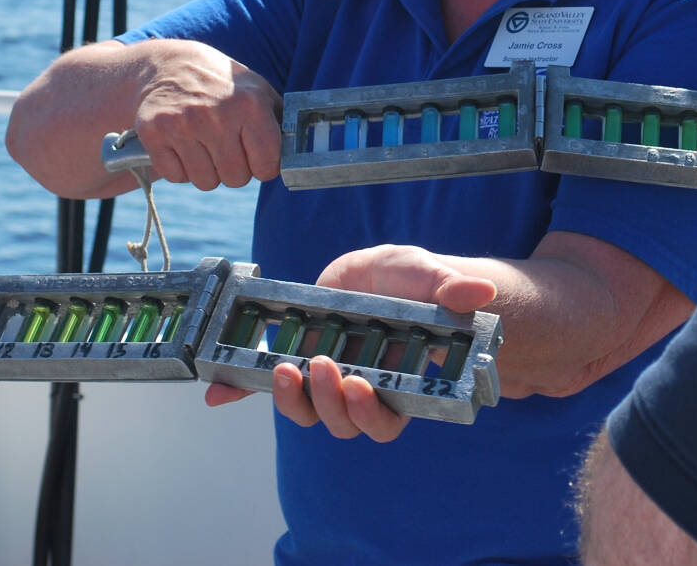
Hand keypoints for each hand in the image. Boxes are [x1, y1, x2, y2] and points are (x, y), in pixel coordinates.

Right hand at [129, 41, 282, 189]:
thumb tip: (301, 154)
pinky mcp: (154, 132)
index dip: (264, 166)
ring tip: (203, 143)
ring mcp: (183, 123)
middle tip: (225, 145)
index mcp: (249, 104)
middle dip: (234, 169)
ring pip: (206, 182)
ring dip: (207, 170)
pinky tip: (181, 144)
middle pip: (236, 179)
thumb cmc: (221, 85)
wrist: (165, 66)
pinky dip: (180, 168)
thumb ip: (280, 122)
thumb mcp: (257, 91)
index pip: (268, 165)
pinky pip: (176, 177)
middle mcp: (217, 114)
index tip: (257, 156)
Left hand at [201, 245, 499, 440]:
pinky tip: (217, 394)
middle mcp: (359, 389)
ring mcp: (323, 377)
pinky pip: (263, 386)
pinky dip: (238, 391)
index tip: (361, 385)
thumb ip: (447, 287)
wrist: (377, 272)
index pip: (385, 421)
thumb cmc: (409, 282)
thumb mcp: (427, 275)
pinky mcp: (294, 359)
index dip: (370, 415)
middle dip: (330, 403)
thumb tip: (478, 293)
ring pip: (307, 412)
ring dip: (292, 400)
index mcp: (396, 380)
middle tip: (324, 367)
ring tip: (288, 368)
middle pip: (341, 423)